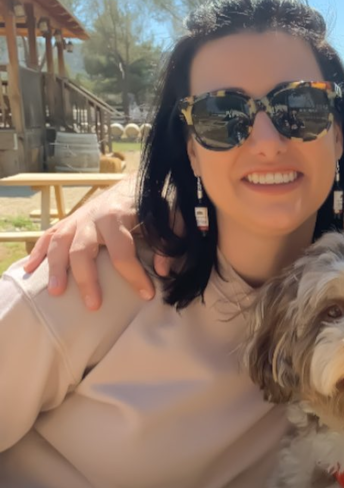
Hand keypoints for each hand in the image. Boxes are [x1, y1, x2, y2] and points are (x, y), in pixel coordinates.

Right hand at [23, 180, 175, 309]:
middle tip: (93, 306)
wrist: (133, 182)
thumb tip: (162, 270)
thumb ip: (169, 242)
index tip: (146, 294)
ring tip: (55, 292)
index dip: (134, 275)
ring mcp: (77, 218)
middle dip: (86, 280)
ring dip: (55, 268)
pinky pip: (48, 236)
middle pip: (82, 250)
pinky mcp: (69, 221)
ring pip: (59, 243)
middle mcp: (92, 217)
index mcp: (118, 216)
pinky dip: (37, 252)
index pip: (122, 252)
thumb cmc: (152, 205)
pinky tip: (29, 270)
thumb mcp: (169, 219)